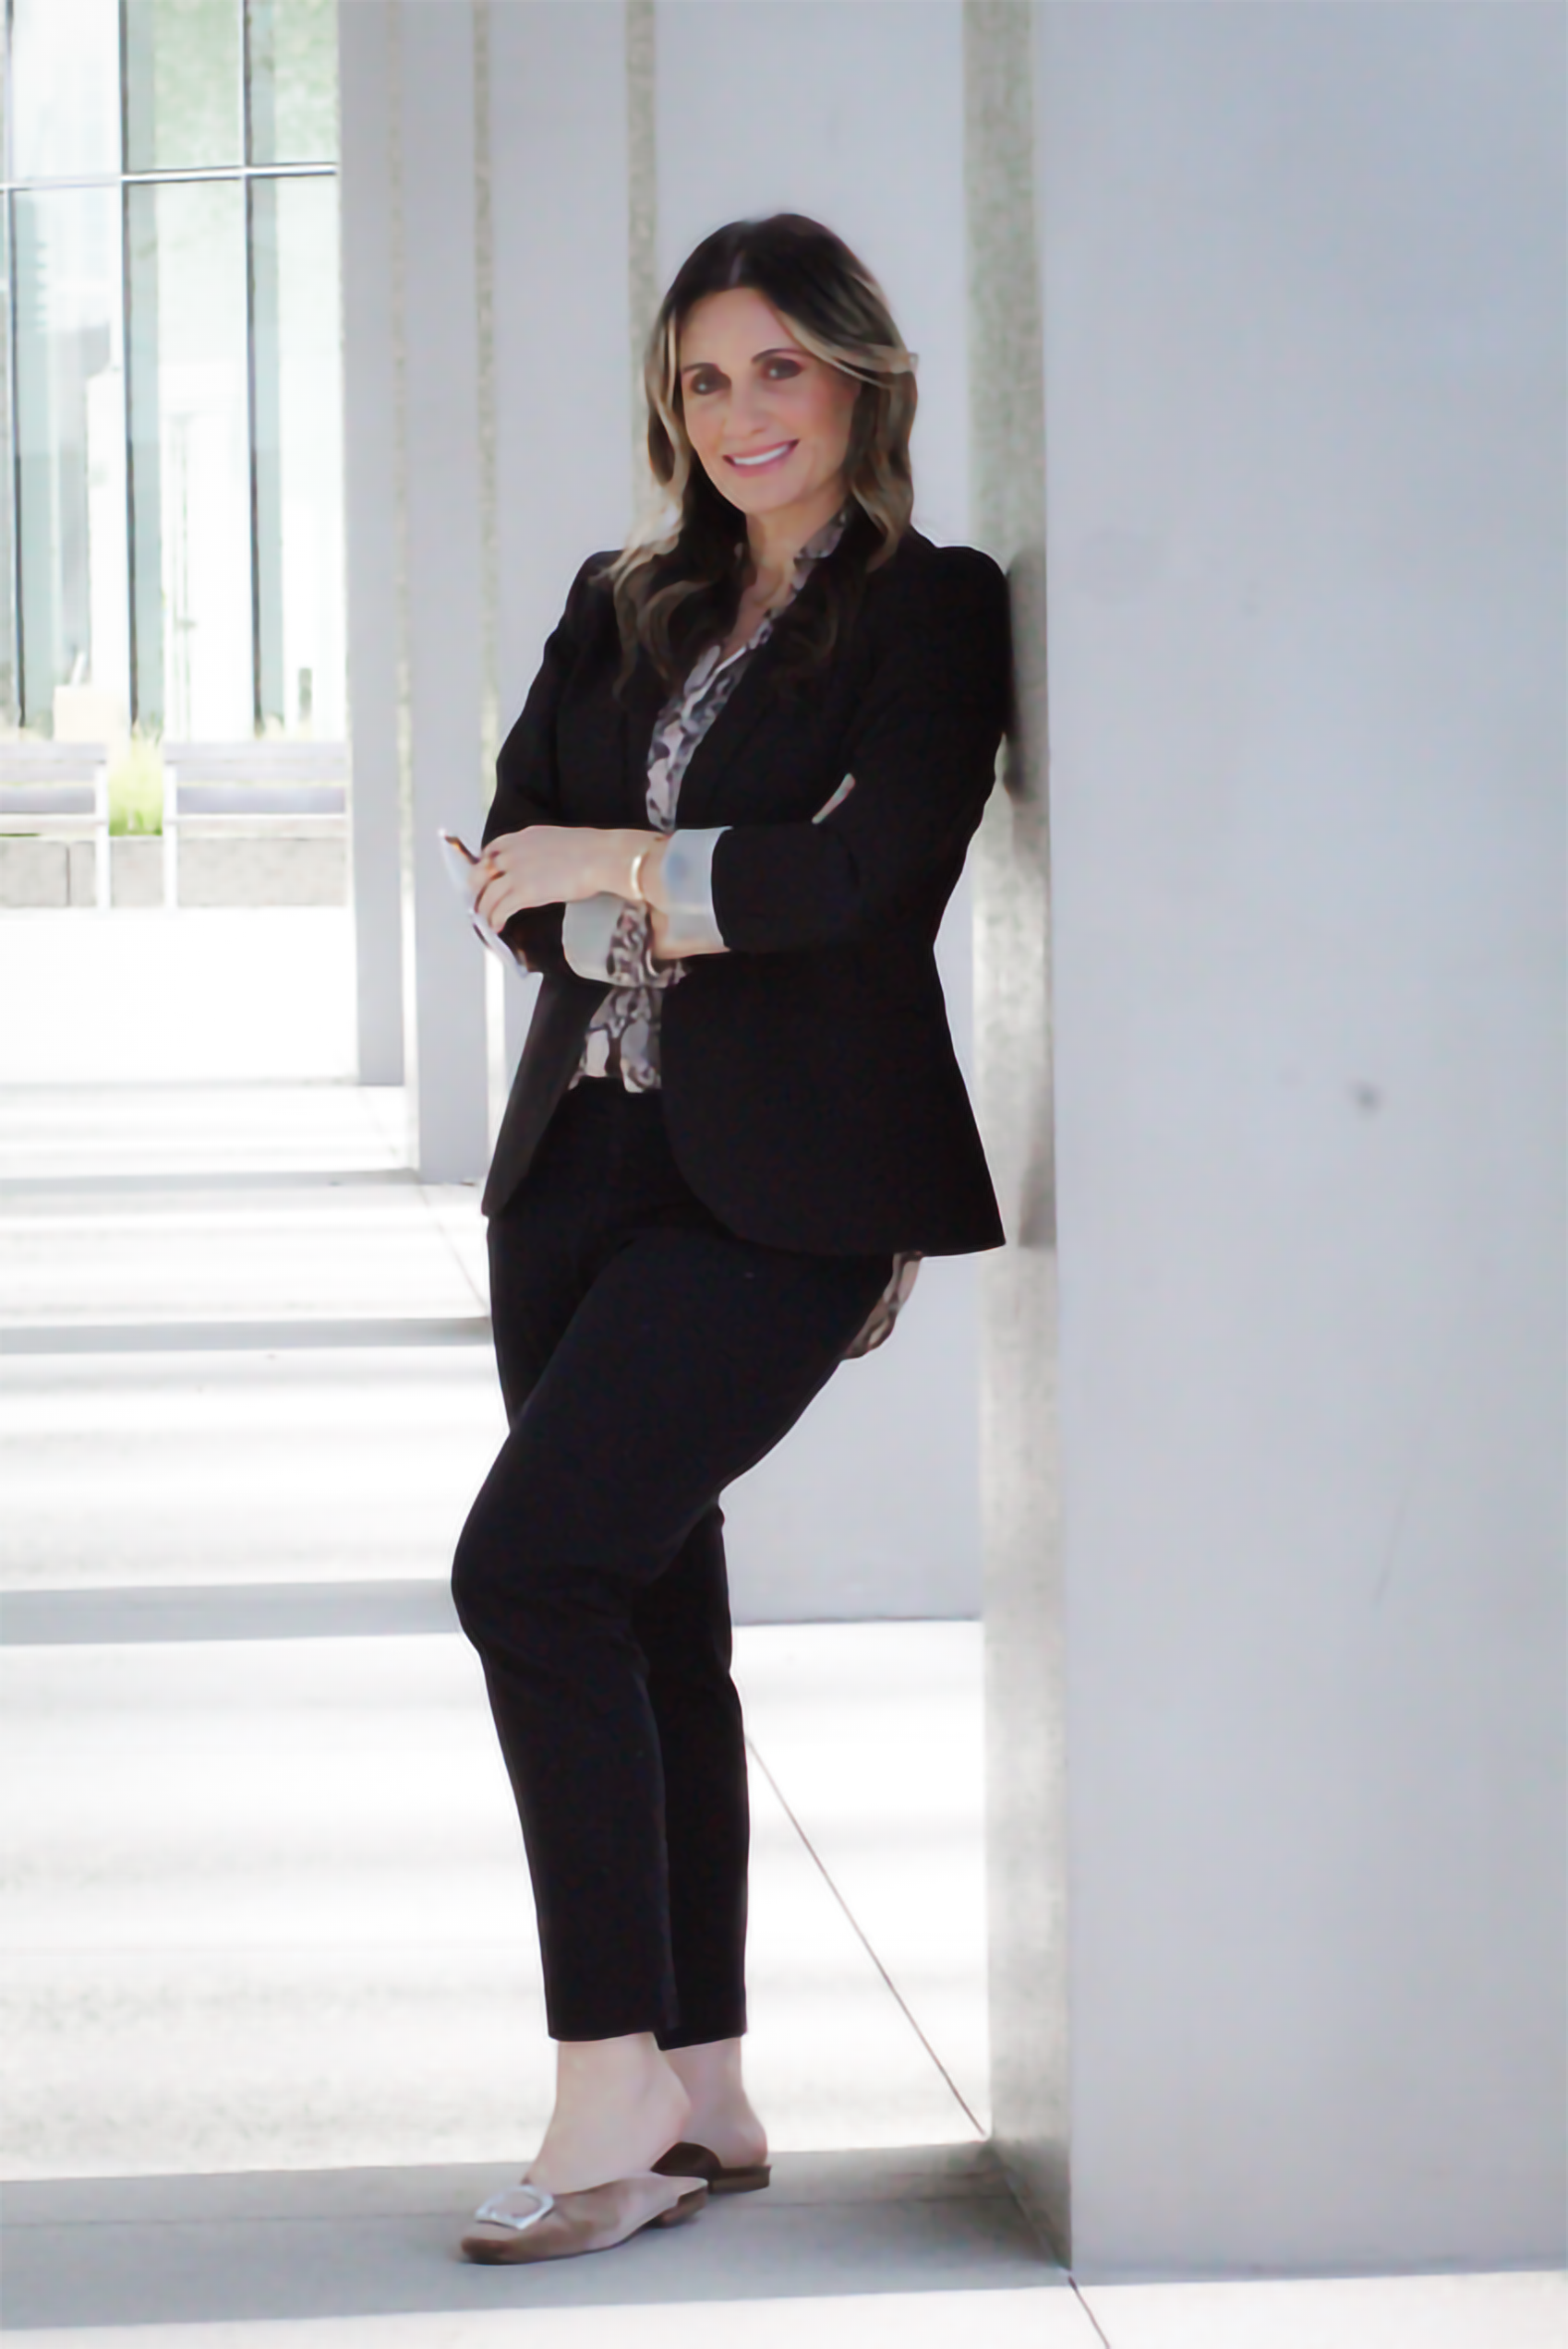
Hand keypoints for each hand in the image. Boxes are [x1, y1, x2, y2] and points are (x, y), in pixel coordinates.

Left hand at [475, 827, 641, 930]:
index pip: (492, 849)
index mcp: (522, 837)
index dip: (485, 865)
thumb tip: (544, 866)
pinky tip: (497, 926)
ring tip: (485, 920)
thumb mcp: (557, 841)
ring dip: (484, 909)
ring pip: (488, 894)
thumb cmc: (591, 850)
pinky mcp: (524, 892)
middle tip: (477, 900)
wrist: (600, 857)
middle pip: (482, 872)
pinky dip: (496, 919)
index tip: (486, 876)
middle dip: (476, 888)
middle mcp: (514, 852)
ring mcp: (517, 872)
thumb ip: (541, 850)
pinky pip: (501, 909)